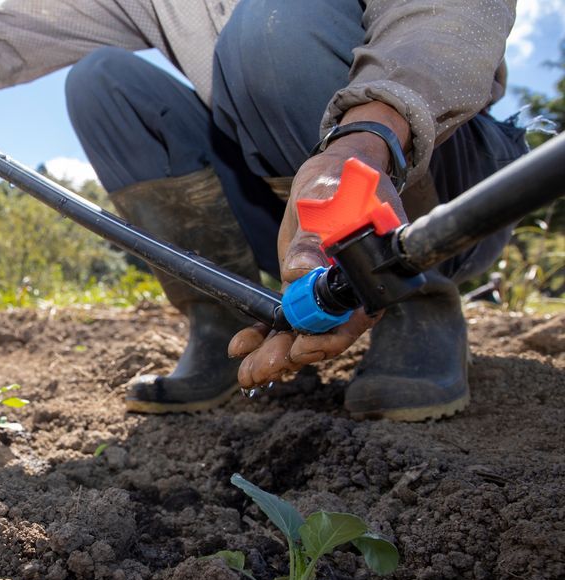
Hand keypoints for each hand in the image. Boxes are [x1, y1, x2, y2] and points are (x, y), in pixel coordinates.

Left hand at [230, 104, 411, 387]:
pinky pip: (287, 321)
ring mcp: (327, 298)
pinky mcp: (304, 293)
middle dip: (288, 358)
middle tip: (255, 374)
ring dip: (273, 356)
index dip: (324, 341)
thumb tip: (299, 271)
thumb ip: (314, 235)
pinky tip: (242, 346)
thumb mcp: (325, 199)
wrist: (332, 173)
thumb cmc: (340, 180)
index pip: (351, 321)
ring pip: (302, 336)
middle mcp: (352, 295)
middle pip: (323, 337)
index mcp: (369, 277)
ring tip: (245, 373)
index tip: (296, 350)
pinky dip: (264, 335)